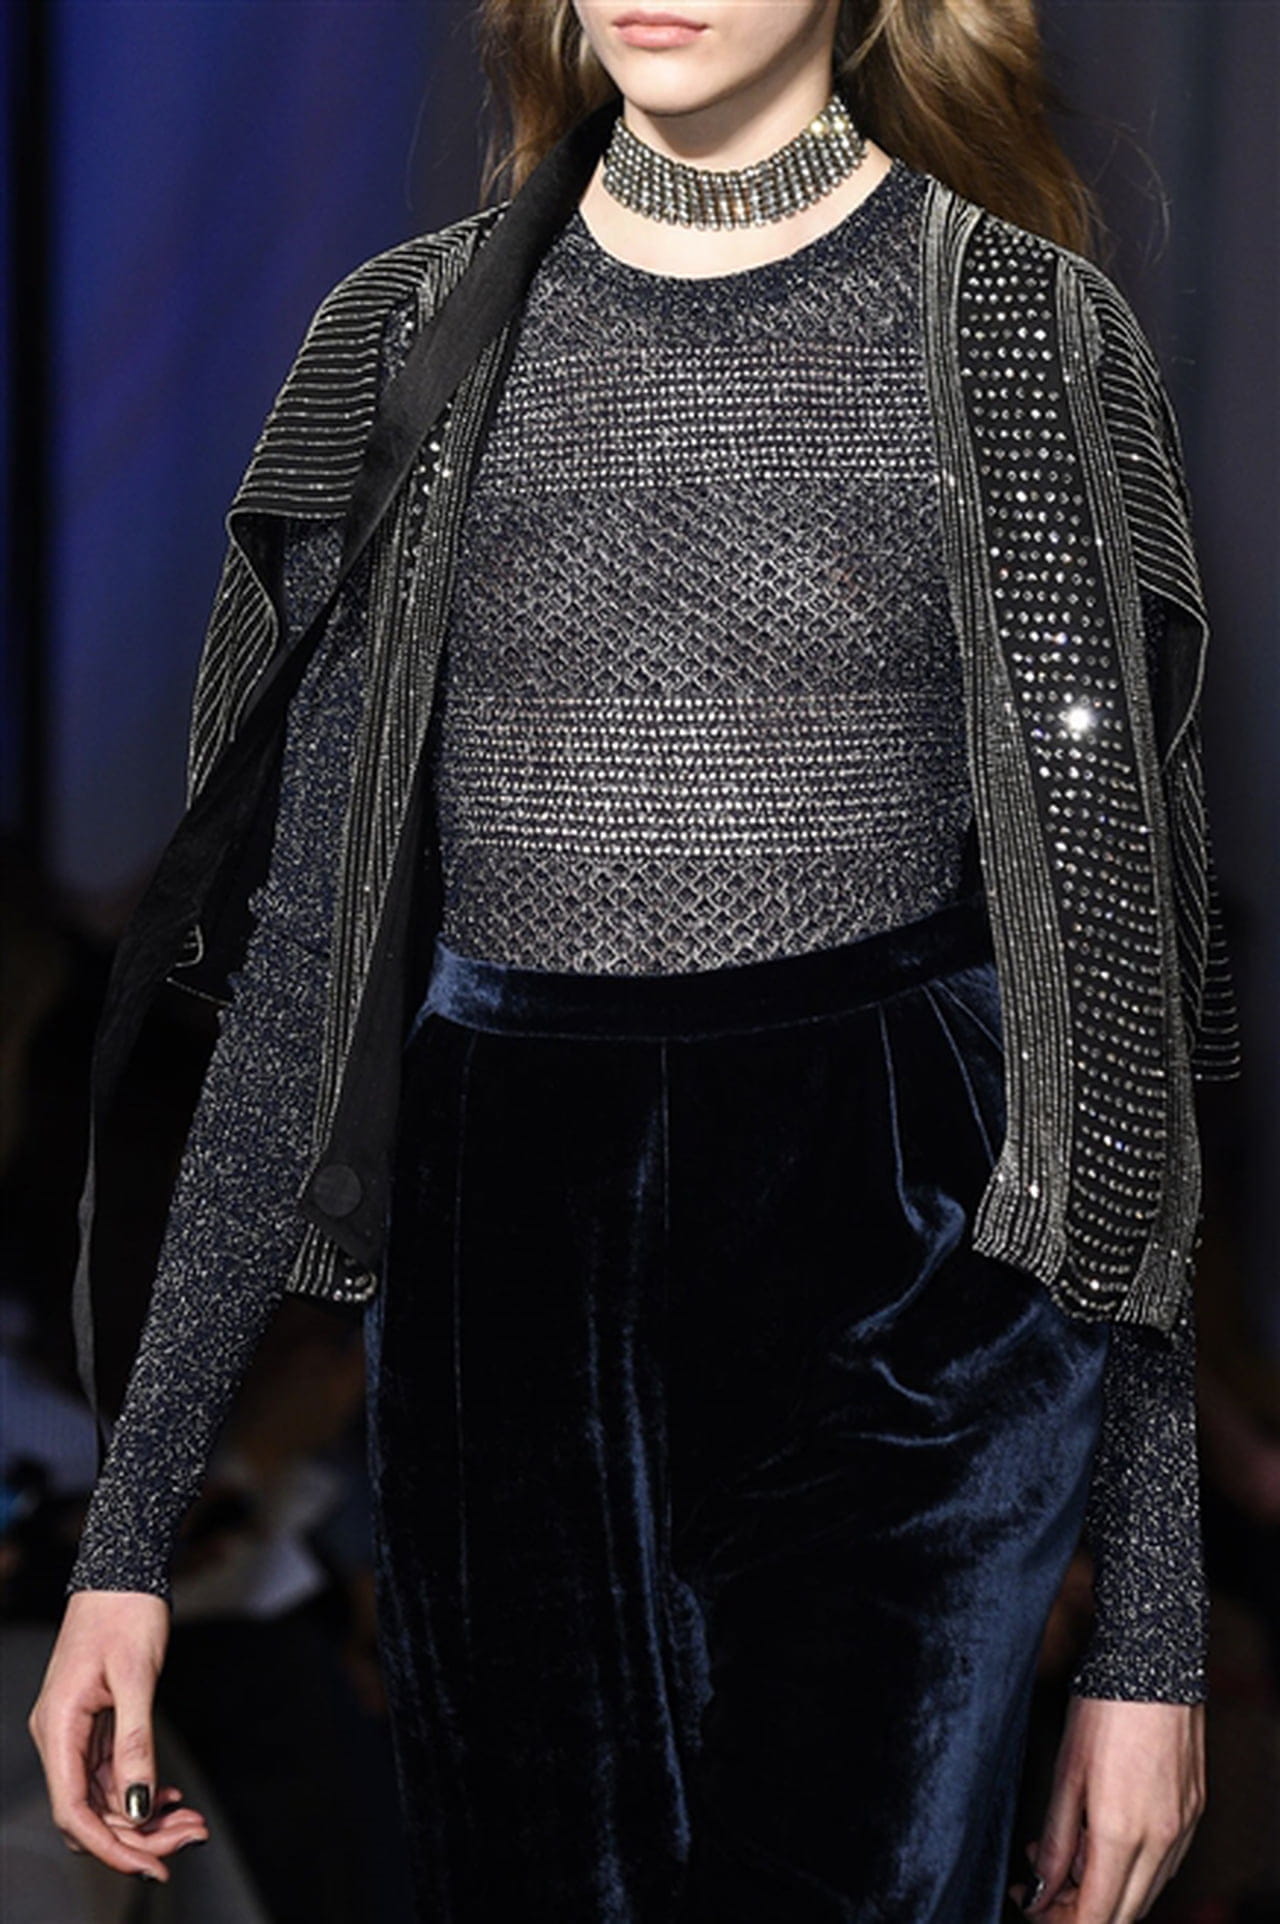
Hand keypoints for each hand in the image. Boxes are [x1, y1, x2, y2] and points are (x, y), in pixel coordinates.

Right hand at [27, 1589, 210, 1881]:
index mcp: (57, 1728)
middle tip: (191, 1836)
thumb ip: (135, 1742)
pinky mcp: (94, 1726)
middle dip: (139, 1834)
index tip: (153, 1865)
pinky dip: (142, 1790)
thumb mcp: (137, 1676)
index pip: (73, 1812)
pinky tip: (171, 1795)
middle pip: (90, 1812)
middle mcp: (59, 1737)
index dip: (112, 1847)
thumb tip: (139, 1805)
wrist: (123, 1571)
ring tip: (191, 1821)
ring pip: (104, 1797)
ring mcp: (75, 1733)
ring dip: (145, 1816)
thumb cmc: (126, 1611)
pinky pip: (113, 1774)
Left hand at [1007, 1695, 1204, 1921]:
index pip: (1096, 1915)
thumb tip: (1040, 1886)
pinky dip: (1132, 1866)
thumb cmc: (1102, 1709)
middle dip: (1078, 1909)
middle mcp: (1161, 1840)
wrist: (1153, 1662)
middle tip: (1041, 1884)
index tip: (1030, 1904)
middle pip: (1124, 1912)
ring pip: (1146, 1890)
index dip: (1059, 1920)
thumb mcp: (1065, 1773)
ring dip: (1104, 1887)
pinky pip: (1165, 1862)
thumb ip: (1055, 1839)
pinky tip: (1102, 1837)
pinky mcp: (1194, 1809)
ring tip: (1064, 1852)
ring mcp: (1183, 1826)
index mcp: (1122, 1834)